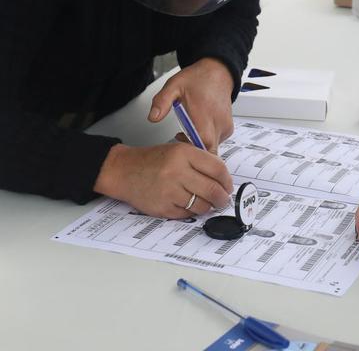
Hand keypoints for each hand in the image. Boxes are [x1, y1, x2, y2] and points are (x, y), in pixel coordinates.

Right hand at [94, 143, 232, 218]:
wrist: (123, 170)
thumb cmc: (152, 160)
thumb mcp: (178, 150)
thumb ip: (201, 161)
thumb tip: (223, 180)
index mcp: (184, 153)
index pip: (218, 169)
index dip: (227, 181)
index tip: (228, 186)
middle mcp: (177, 171)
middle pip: (213, 190)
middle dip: (223, 198)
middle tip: (223, 200)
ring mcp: (169, 191)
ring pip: (202, 205)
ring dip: (208, 207)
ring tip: (206, 203)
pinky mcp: (163, 207)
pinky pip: (187, 214)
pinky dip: (192, 211)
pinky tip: (188, 205)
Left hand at [148, 58, 234, 153]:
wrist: (218, 72)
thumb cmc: (198, 79)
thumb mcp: (174, 86)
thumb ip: (162, 102)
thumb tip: (153, 117)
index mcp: (204, 118)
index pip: (201, 147)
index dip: (190, 151)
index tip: (179, 143)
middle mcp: (218, 125)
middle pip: (208, 152)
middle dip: (194, 151)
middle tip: (182, 138)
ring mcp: (225, 128)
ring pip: (213, 148)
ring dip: (200, 145)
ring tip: (189, 131)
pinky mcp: (228, 129)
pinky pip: (218, 142)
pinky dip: (208, 139)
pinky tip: (199, 129)